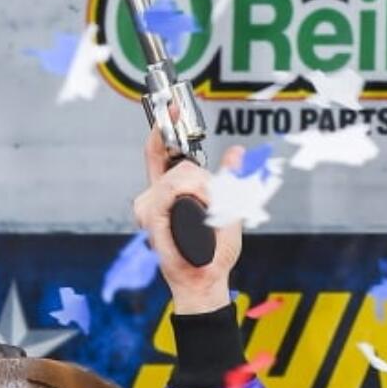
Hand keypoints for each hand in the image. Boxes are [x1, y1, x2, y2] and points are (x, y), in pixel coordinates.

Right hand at [132, 128, 243, 312]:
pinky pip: (172, 190)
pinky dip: (194, 198)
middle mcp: (155, 196)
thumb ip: (228, 179)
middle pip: (176, 164)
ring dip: (203, 190)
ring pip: (179, 176)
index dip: (164, 127)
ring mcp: (150, 206)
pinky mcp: (151, 216)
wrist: (206, 278)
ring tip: (211, 211)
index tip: (172, 108)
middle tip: (215, 198)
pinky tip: (202, 214)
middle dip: (202, 178)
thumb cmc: (212, 252)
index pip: (160, 152)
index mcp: (170, 192)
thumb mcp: (228, 209)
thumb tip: (237, 152)